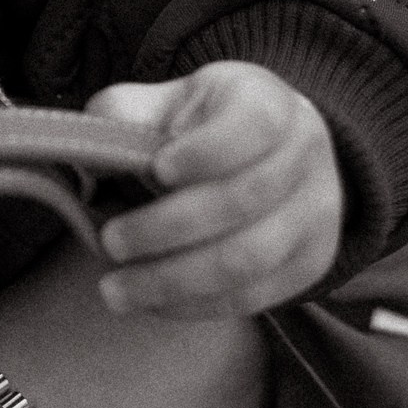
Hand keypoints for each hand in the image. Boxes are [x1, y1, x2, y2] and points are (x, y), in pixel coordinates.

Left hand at [90, 66, 343, 316]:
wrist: (274, 157)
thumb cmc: (203, 128)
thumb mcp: (167, 102)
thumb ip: (126, 116)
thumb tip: (92, 155)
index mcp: (268, 102)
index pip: (253, 124)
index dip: (206, 151)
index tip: (157, 169)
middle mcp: (304, 155)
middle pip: (244, 198)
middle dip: (167, 227)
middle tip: (110, 243)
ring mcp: (315, 212)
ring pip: (249, 257)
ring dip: (174, 280)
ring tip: (115, 289)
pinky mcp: (308, 263)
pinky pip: (253, 295)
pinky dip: (195, 305)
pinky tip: (151, 302)